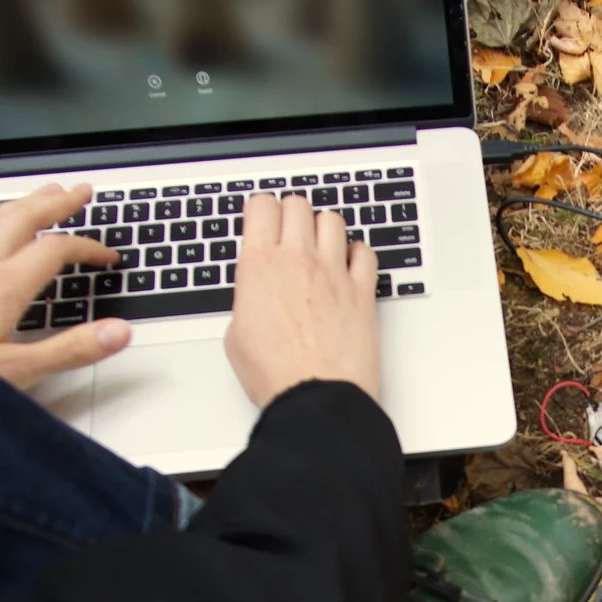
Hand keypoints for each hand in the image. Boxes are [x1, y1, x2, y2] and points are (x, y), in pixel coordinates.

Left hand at [0, 184, 131, 389]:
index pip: (56, 249)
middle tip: (82, 191)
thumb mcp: (14, 373)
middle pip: (24, 216)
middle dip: (58, 201)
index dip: (88, 248)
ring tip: (43, 194)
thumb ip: (69, 351)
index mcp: (1, 287)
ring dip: (25, 201)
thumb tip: (117, 333)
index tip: (107, 256)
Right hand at [225, 193, 379, 407]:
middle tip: (287, 231)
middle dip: (290, 213)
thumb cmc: (274, 374)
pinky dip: (357, 252)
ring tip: (319, 245)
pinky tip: (348, 265)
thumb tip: (256, 298)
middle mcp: (298, 260)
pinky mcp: (361, 291)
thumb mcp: (236, 334)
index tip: (261, 217)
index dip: (260, 208)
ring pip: (333, 220)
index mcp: (260, 266)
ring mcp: (333, 272)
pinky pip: (365, 252)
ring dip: (323, 227)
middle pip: (298, 205)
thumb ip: (248, 301)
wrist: (313, 396)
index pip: (262, 206)